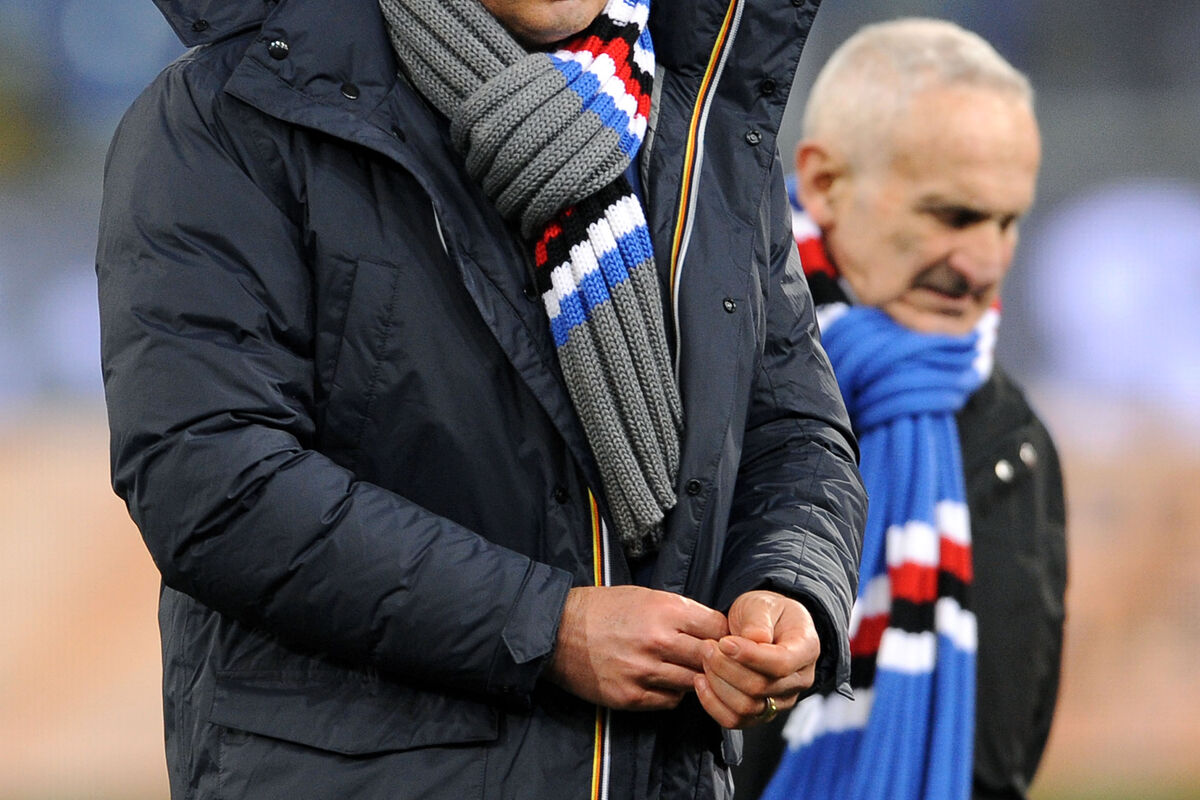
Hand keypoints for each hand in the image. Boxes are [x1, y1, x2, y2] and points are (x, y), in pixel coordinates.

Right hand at [544, 585, 728, 709]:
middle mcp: (658, 641)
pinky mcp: (630, 695)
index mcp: (665, 610)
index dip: (721, 633)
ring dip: (693, 678)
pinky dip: (671, 693)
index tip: (717, 638)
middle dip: (713, 659)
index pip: (717, 627)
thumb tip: (712, 628)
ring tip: (681, 670)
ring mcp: (644, 671)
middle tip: (707, 659)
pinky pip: (669, 701)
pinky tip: (662, 681)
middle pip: (710, 658)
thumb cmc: (602, 609)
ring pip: (693, 683)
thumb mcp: (644, 596)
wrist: (557, 630)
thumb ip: (679, 612)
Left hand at [693, 589, 819, 728]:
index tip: (724, 642)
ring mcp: (780, 700)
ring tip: (705, 659)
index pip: (781, 663)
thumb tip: (754, 639)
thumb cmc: (765, 613)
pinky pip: (735, 720)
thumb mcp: (762, 603)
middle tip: (708, 646)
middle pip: (760, 688)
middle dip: (726, 667)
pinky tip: (702, 681)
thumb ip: (758, 620)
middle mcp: (799, 680)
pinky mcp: (761, 713)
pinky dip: (712, 703)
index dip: (749, 656)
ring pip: (746, 708)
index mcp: (806, 649)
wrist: (763, 626)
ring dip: (717, 684)